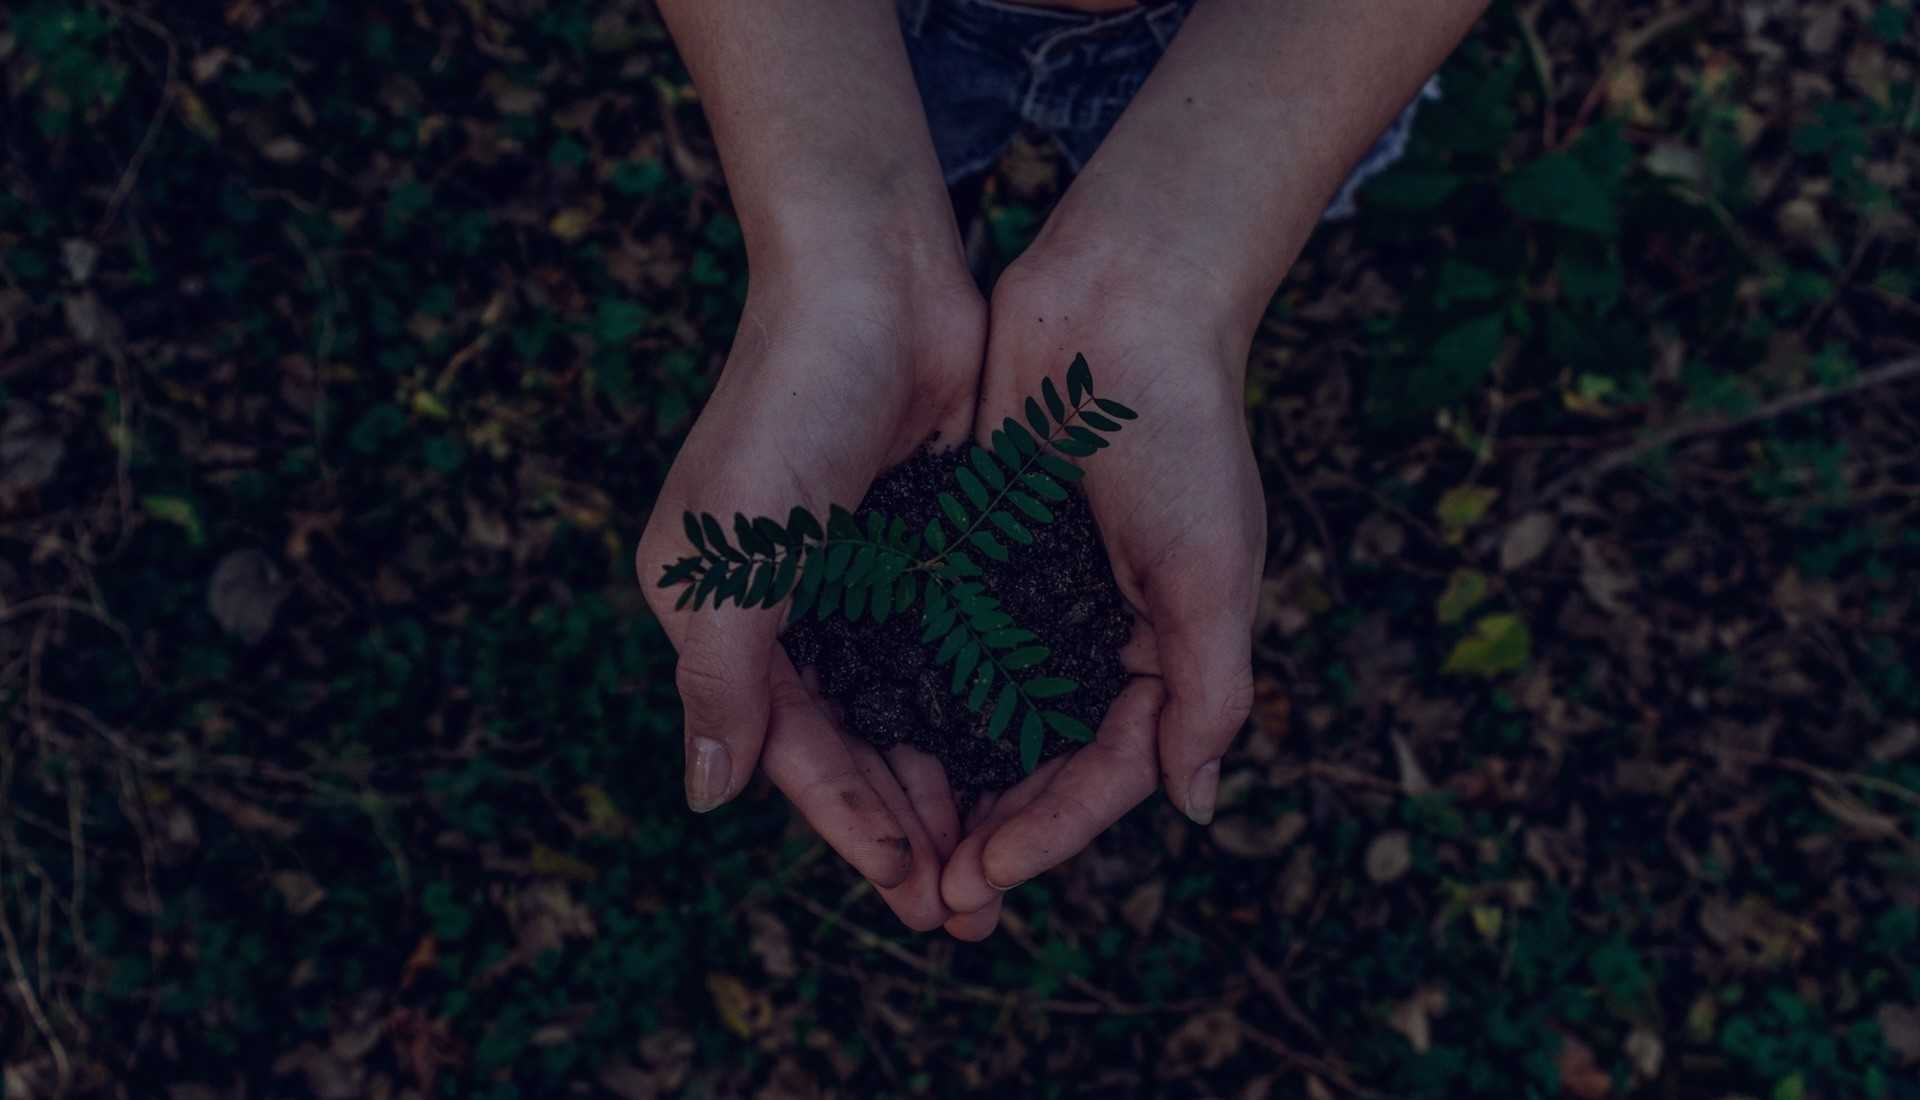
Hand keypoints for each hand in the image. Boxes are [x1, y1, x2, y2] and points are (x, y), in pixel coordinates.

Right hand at [637, 255, 982, 930]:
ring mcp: (859, 577)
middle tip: (966, 906)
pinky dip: (976, 707)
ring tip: (997, 855)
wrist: (873, 277)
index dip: (849, 823)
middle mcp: (787, 606)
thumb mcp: (733, 554)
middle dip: (905, 826)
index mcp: (722, 614)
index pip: (789, 748)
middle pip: (851, 744)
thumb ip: (720, 678)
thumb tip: (706, 797)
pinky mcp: (924, 545)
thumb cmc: (788, 407)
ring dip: (946, 782)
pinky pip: (950, 650)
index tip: (912, 888)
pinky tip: (1019, 756)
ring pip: (906, 709)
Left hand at [938, 243, 1264, 938]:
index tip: (985, 878)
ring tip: (897, 849)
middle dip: (991, 833)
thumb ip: (1209, 690)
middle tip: (934, 901)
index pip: (1105, 772)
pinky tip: (867, 741)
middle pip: (1037, 762)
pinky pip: (940, 643)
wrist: (1121, 301)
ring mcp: (1031, 596)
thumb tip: (1194, 806)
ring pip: (981, 717)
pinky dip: (912, 696)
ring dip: (944, 784)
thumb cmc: (1182, 433)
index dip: (1050, 832)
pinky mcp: (974, 550)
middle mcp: (1093, 635)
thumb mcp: (1213, 570)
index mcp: (1161, 651)